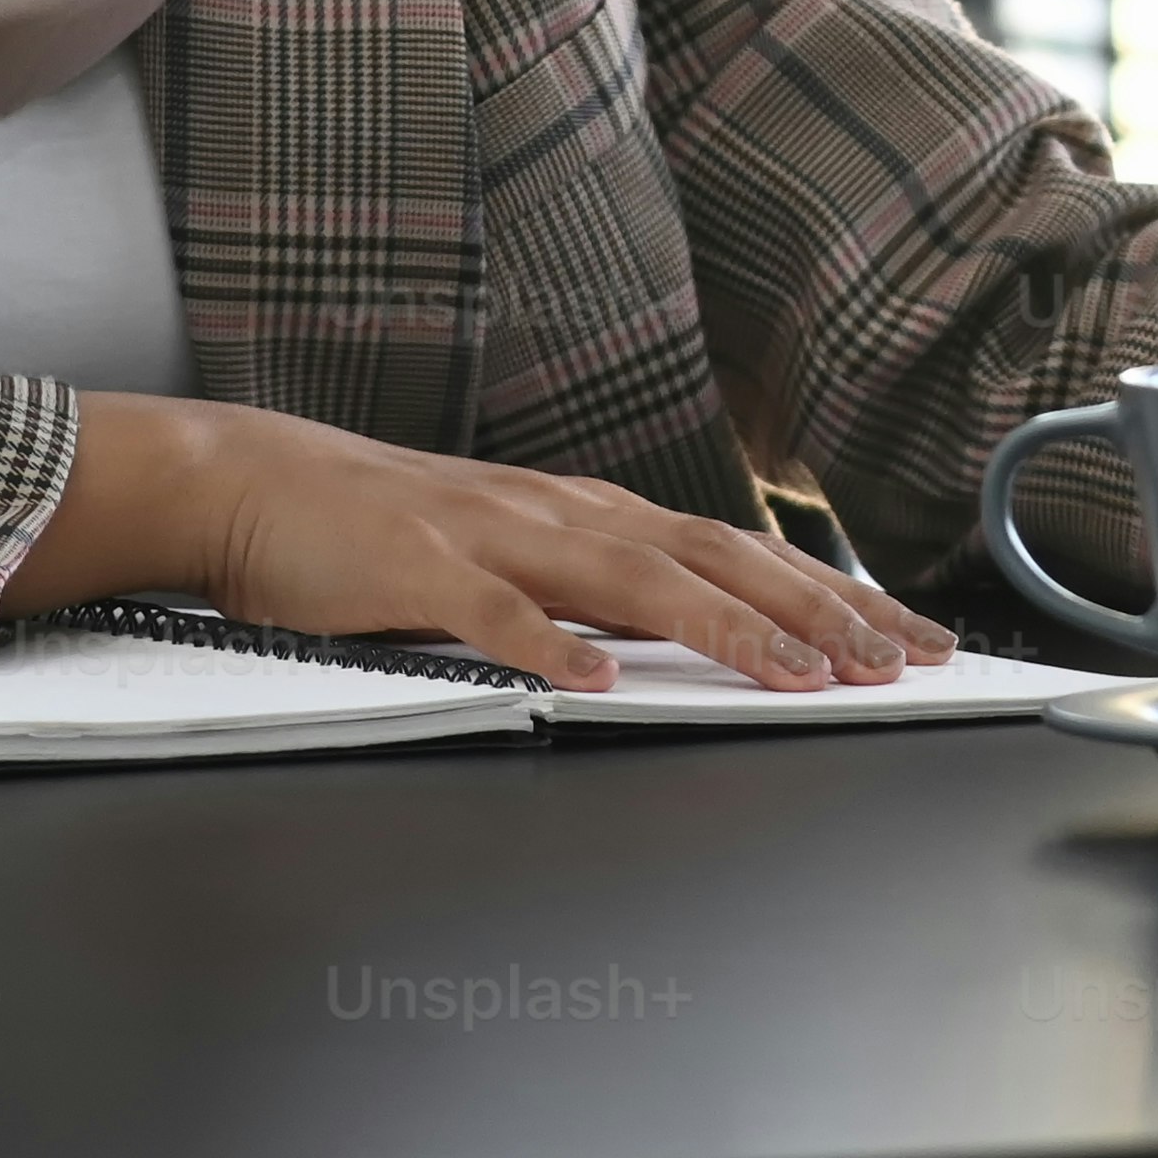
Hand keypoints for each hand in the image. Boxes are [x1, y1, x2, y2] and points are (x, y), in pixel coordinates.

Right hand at [10, 393, 957, 691]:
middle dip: (818, 612)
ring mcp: (492, 538)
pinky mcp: (417, 571)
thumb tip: (700, 625)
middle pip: (716, 559)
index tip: (904, 637)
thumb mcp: (515, 552)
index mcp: (590, 515)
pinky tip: (593, 676)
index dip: (828, 596)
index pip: (737, 553)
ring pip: (632, 579)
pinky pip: (492, 612)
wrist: (254, 481)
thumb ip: (599, 588)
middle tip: (899, 657)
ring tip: (800, 674)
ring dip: (724, 626)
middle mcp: (561, 515)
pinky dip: (546, 642)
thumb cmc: (384, 529)